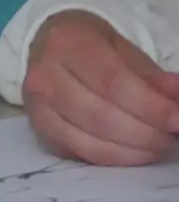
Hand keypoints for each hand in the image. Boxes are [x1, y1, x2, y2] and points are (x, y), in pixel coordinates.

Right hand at [21, 11, 178, 165]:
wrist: (45, 46)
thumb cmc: (88, 45)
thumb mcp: (122, 48)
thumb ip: (151, 75)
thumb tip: (178, 98)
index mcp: (66, 43)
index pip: (113, 82)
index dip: (150, 106)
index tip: (178, 118)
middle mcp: (44, 75)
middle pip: (101, 116)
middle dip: (147, 132)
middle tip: (172, 135)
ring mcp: (37, 105)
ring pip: (91, 141)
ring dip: (135, 149)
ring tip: (159, 144)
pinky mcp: (39, 129)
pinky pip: (82, 153)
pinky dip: (116, 158)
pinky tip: (136, 151)